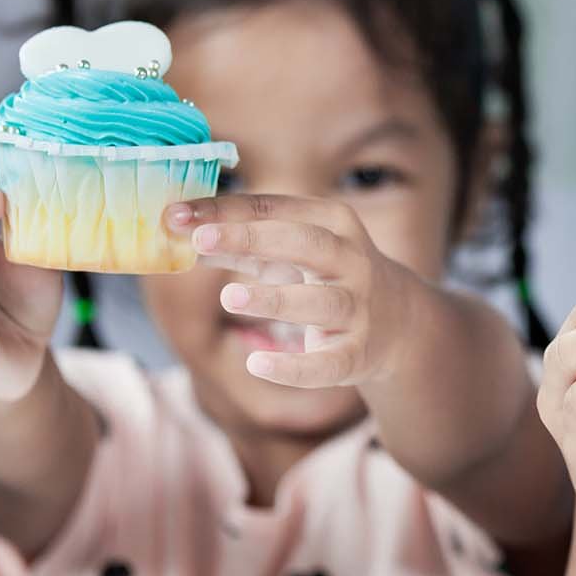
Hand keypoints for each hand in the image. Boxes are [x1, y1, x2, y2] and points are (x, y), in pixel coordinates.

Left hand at [168, 193, 419, 387]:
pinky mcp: (358, 354)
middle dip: (253, 239)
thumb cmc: (329, 275)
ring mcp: (359, 308)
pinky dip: (293, 367)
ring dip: (274, 299)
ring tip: (229, 298)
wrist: (401, 322)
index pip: (273, 209)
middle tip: (201, 239)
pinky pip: (327, 363)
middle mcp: (351, 261)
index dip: (223, 211)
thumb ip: (241, 245)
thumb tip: (181, 235)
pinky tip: (258, 364)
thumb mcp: (292, 252)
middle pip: (304, 243)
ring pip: (319, 302)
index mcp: (333, 224)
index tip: (174, 215)